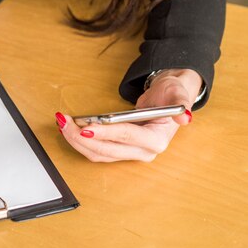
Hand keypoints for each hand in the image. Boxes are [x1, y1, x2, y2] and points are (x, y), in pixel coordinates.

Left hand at [56, 69, 201, 162]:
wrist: (168, 98)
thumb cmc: (170, 94)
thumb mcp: (177, 92)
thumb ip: (180, 103)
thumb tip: (185, 117)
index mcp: (157, 139)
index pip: (127, 136)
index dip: (106, 132)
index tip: (86, 126)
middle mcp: (144, 152)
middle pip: (108, 150)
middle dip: (83, 138)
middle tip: (65, 123)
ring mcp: (132, 154)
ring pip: (99, 154)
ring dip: (78, 142)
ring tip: (63, 125)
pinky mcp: (121, 151)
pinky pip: (98, 151)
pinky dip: (82, 142)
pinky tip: (69, 130)